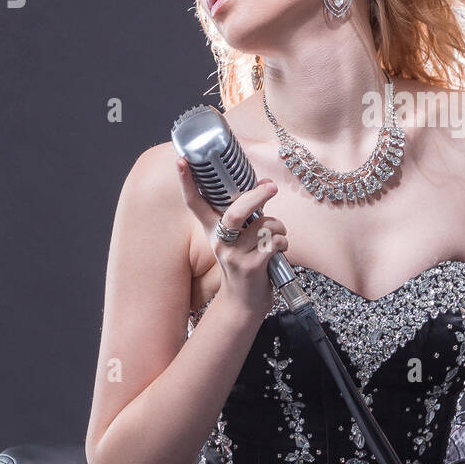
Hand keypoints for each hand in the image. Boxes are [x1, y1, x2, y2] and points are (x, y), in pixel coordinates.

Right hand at [174, 161, 288, 315]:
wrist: (244, 303)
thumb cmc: (246, 263)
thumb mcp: (237, 239)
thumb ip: (247, 215)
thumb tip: (266, 184)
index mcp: (212, 230)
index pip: (194, 203)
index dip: (186, 182)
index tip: (181, 160)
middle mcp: (219, 242)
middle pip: (236, 211)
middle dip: (257, 196)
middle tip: (271, 187)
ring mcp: (233, 256)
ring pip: (265, 226)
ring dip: (279, 229)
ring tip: (275, 239)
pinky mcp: (250, 267)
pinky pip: (274, 242)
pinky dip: (283, 242)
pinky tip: (277, 251)